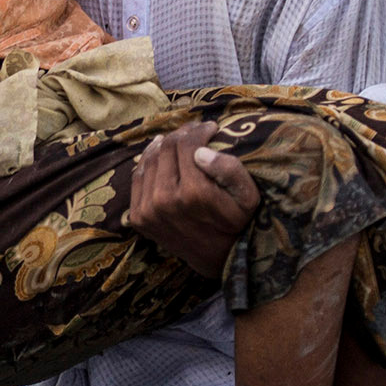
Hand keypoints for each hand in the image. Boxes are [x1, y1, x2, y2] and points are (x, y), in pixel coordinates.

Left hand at [129, 122, 259, 279]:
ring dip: (164, 145)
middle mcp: (166, 200)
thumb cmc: (236, 222)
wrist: (217, 258)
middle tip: (195, 131)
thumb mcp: (248, 197)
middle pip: (167, 148)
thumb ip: (230, 170)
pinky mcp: (138, 217)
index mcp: (194, 192)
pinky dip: (148, 161)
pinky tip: (161, 155)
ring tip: (178, 141)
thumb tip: (201, 151)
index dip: (199, 130)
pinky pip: (137, 177)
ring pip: (149, 159)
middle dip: (183, 134)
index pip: (187, 144)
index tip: (210, 127)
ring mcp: (149, 209)